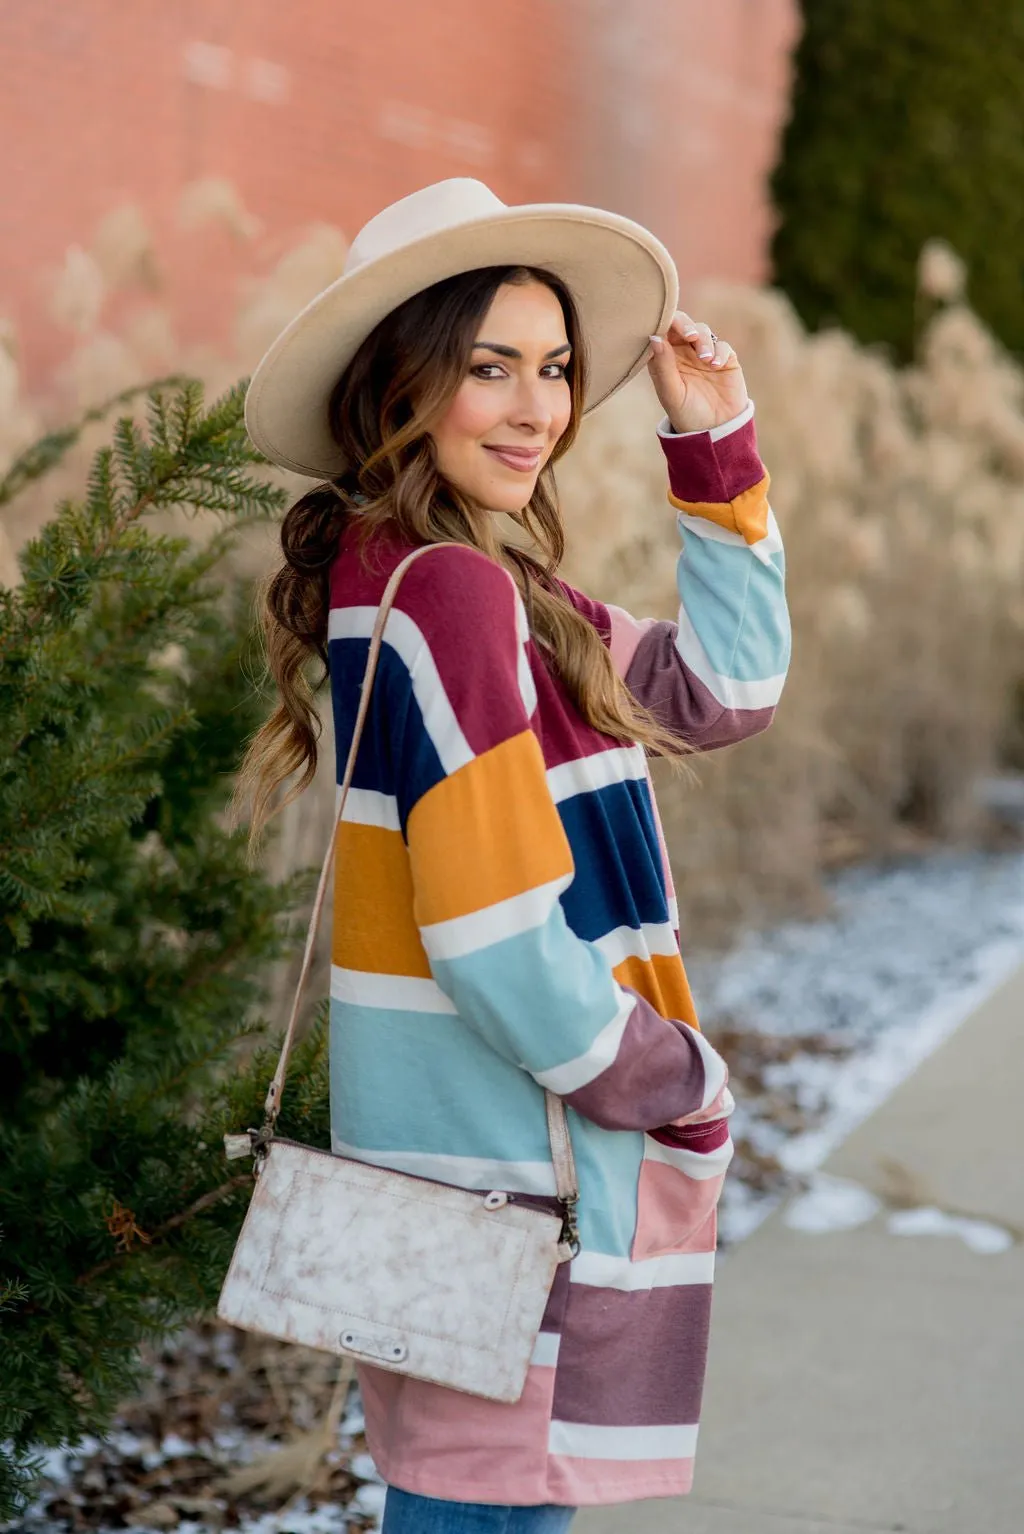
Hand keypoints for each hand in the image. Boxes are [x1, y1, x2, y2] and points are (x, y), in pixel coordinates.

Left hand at [647, 311, 749, 433]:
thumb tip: (654, 337)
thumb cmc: (686, 414)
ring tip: (706, 360)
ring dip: (704, 341)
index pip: (661, 331)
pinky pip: (722, 346)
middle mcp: (682, 352)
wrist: (714, 431)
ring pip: (702, 331)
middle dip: (685, 325)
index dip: (663, 323)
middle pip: (682, 324)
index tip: (666, 328)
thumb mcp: (671, 393)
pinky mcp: (724, 359)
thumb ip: (663, 366)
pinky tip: (716, 366)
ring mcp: (703, 354)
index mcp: (664, 358)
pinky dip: (719, 352)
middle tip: (690, 336)